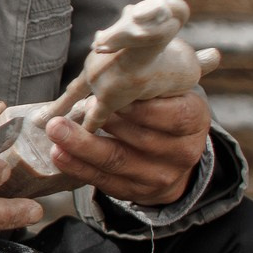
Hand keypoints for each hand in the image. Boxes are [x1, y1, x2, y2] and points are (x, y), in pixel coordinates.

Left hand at [44, 90, 211, 205]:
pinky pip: (103, 180)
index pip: (175, 116)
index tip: (113, 96)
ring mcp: (159, 176)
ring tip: (57, 130)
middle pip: (140, 140)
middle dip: (104, 124)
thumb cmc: (166, 111)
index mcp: (194, 120)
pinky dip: (77, 166)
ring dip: (82, 145)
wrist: (174, 159)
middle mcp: (181, 152)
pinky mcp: (135, 191)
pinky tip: (59, 153)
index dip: (142, 109)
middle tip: (76, 110)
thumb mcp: (171, 92)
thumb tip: (127, 61)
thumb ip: (153, 81)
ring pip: (118, 161)